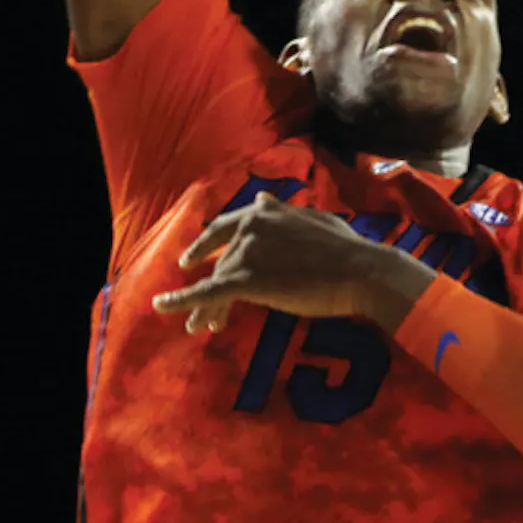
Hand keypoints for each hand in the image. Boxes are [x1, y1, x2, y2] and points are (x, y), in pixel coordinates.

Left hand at [154, 192, 375, 333]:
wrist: (359, 271)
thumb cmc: (345, 248)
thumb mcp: (315, 219)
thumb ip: (285, 212)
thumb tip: (262, 199)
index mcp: (266, 211)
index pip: (228, 225)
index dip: (209, 240)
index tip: (195, 254)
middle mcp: (250, 226)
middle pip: (219, 254)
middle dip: (203, 267)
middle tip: (189, 279)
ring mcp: (246, 253)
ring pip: (216, 279)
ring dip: (205, 302)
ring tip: (202, 323)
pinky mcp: (245, 281)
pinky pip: (206, 293)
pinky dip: (182, 301)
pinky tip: (164, 307)